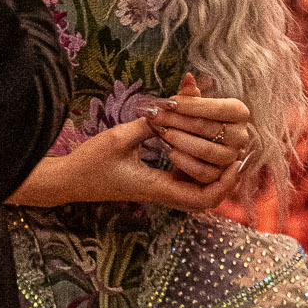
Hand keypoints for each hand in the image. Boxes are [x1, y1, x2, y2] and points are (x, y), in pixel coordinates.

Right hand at [47, 113, 243, 211]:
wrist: (69, 180)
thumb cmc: (90, 162)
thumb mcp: (119, 138)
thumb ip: (148, 125)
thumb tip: (172, 108)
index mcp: (157, 188)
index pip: (203, 198)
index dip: (224, 184)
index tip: (234, 163)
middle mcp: (160, 193)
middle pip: (205, 199)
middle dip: (224, 181)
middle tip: (237, 156)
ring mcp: (156, 189)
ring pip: (195, 190)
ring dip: (211, 174)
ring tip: (224, 151)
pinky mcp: (150, 183)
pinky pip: (182, 180)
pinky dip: (194, 168)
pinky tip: (198, 148)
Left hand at [146, 72, 252, 185]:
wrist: (192, 152)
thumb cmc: (191, 123)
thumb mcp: (191, 108)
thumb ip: (190, 96)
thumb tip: (188, 77)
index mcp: (238, 113)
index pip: (219, 108)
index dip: (192, 105)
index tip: (168, 102)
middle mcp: (240, 136)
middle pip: (209, 128)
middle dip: (178, 121)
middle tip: (155, 116)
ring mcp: (232, 158)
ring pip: (207, 151)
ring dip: (180, 141)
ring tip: (162, 133)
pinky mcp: (221, 179)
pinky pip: (204, 173)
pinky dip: (185, 162)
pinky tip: (170, 152)